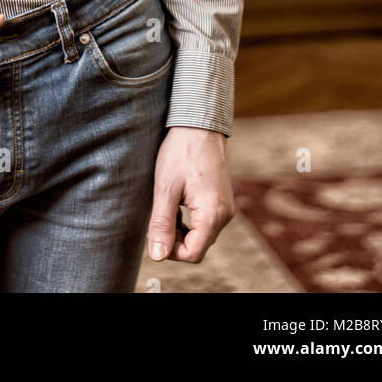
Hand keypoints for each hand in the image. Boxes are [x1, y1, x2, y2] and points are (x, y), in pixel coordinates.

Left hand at [147, 126, 235, 262]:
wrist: (200, 125)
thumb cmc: (181, 152)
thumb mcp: (166, 188)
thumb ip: (162, 224)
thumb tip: (158, 255)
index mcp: (212, 215)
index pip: (193, 254)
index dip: (171, 250)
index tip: (156, 232)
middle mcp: (224, 215)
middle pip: (198, 246)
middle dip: (176, 239)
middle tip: (159, 216)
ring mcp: (226, 208)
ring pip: (202, 235)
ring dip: (182, 230)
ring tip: (167, 207)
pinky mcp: (222, 200)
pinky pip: (206, 222)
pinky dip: (190, 220)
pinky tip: (178, 204)